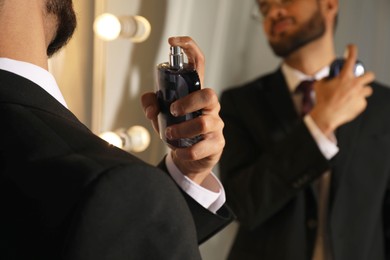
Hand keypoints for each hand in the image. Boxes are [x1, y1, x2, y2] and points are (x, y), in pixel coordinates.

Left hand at [141, 36, 224, 184]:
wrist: (189, 159)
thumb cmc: (177, 131)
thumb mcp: (160, 116)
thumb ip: (152, 105)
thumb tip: (151, 108)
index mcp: (196, 92)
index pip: (199, 63)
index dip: (189, 48)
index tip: (173, 42)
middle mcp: (210, 106)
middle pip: (209, 94)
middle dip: (188, 102)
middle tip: (173, 111)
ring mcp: (216, 124)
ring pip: (203, 123)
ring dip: (181, 130)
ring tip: (169, 135)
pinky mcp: (216, 143)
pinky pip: (202, 147)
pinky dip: (186, 151)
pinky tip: (179, 151)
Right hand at [310, 44, 374, 136]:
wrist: (326, 116)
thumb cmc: (322, 100)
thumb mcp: (319, 85)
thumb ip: (325, 79)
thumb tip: (327, 77)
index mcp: (344, 77)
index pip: (351, 58)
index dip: (351, 49)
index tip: (350, 47)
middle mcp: (355, 84)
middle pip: (370, 75)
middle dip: (366, 76)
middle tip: (360, 79)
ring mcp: (359, 95)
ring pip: (368, 90)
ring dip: (362, 91)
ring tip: (353, 95)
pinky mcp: (361, 105)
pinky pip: (362, 102)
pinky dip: (356, 102)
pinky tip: (348, 105)